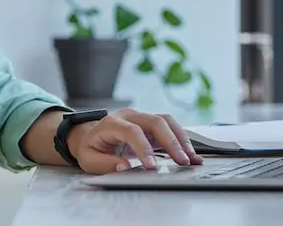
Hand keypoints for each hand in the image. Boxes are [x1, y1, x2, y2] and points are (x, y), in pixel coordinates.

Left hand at [68, 108, 204, 173]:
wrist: (91, 136)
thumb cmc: (91, 148)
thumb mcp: (90, 160)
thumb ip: (106, 163)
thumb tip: (125, 167)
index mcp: (112, 123)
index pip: (132, 131)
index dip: (144, 147)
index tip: (152, 166)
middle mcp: (130, 116)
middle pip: (155, 121)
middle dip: (171, 141)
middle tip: (182, 161)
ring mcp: (142, 118)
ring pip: (167, 121)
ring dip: (181, 139)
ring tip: (192, 159)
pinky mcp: (151, 125)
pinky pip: (170, 128)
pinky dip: (182, 141)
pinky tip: (191, 155)